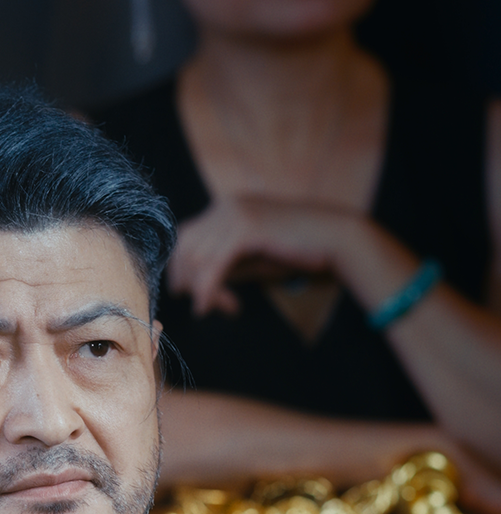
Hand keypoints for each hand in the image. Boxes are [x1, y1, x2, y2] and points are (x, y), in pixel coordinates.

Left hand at [169, 195, 361, 315]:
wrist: (333, 239)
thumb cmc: (295, 251)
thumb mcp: (250, 258)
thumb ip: (222, 264)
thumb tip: (193, 285)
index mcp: (225, 208)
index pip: (185, 235)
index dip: (179, 267)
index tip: (186, 293)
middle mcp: (226, 206)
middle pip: (185, 246)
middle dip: (187, 280)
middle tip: (202, 305)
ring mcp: (236, 214)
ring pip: (197, 258)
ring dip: (202, 290)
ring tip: (217, 308)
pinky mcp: (248, 229)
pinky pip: (214, 265)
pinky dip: (208, 290)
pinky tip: (209, 306)